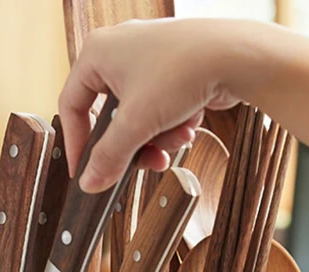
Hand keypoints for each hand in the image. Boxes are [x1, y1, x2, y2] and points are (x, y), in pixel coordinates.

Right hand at [58, 18, 241, 192]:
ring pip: (138, 120)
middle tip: (144, 162)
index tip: (85, 172)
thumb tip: (90, 182)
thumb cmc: (183, 69)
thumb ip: (108, 157)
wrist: (237, 56)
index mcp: (97, 53)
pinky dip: (173, 124)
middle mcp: (119, 53)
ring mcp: (147, 62)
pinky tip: (189, 123)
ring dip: (158, 137)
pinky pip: (160, 112)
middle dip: (133, 144)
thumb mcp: (136, 123)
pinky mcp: (172, 73)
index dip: (77, 143)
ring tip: (177, 136)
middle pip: (111, 119)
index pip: (72, 106)